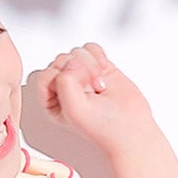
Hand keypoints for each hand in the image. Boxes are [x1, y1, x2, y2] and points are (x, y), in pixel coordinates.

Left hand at [27, 43, 153, 155]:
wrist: (131, 128)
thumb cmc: (104, 128)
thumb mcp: (73, 109)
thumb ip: (64, 81)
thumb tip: (73, 61)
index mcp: (51, 100)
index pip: (46, 75)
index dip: (63, 78)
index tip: (78, 91)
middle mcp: (64, 87)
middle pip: (61, 60)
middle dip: (79, 72)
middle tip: (91, 91)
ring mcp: (81, 76)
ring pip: (76, 53)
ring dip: (90, 66)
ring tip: (99, 86)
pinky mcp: (97, 67)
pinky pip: (90, 49)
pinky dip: (99, 57)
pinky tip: (104, 73)